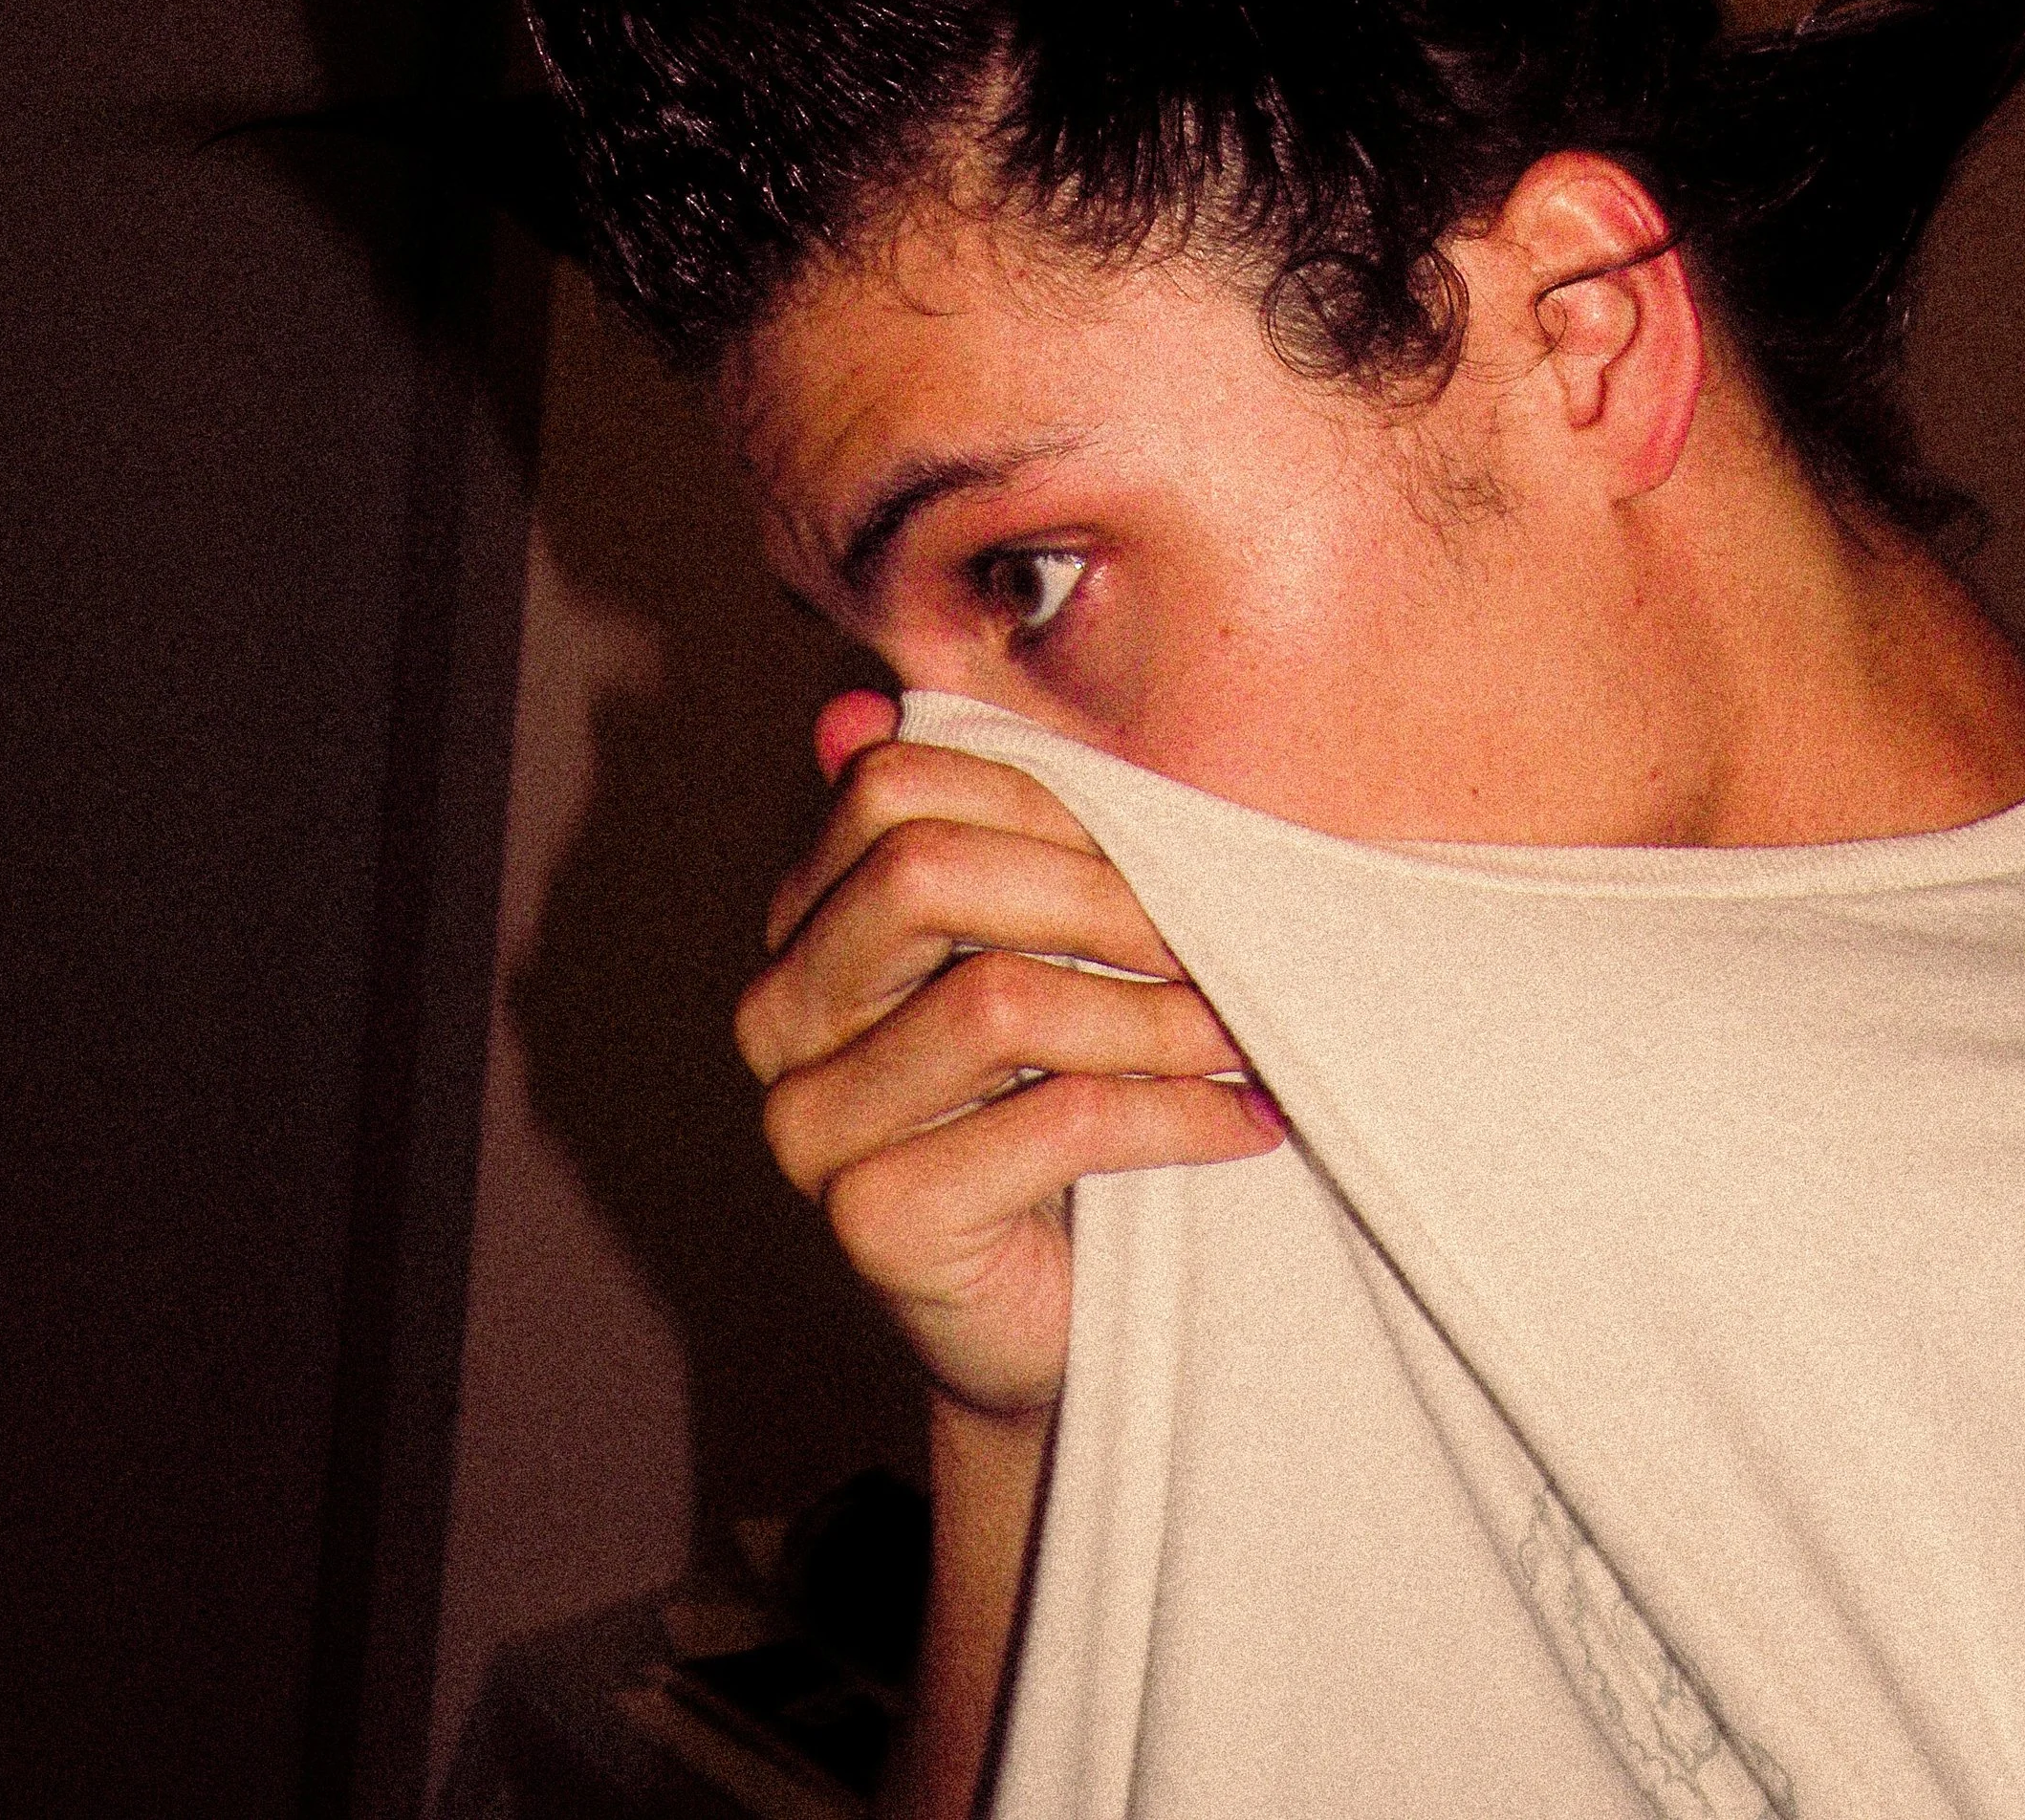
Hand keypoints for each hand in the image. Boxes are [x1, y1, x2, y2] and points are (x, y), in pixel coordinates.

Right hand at [736, 691, 1284, 1420]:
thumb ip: (981, 832)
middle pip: (923, 874)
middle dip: (1100, 895)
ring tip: (1244, 1034)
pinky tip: (1241, 1123)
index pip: (893, 789)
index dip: (1040, 799)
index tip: (1161, 846)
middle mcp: (780, 1017)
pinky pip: (1049, 1125)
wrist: (1058, 1319)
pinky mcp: (875, 1223)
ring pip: (999, 1001)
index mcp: (805, 926)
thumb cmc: (1055, 1110)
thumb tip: (857, 703)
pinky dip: (1173, 1116)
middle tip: (1216, 937)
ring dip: (1157, 1014)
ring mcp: (810, 1126)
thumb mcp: (1034, 954)